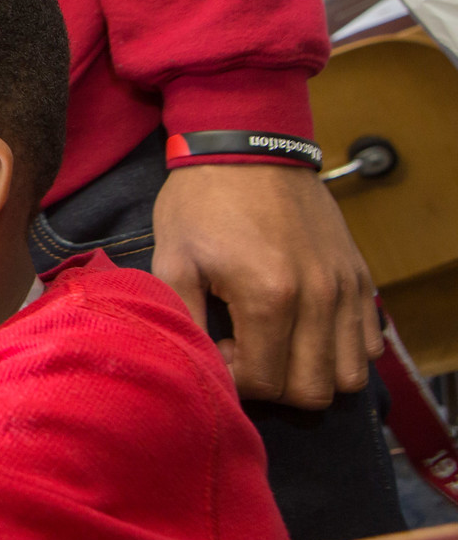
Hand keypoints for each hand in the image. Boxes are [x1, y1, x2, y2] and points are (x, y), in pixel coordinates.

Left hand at [151, 163, 380, 408]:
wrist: (247, 148)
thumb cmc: (203, 202)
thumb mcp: (173, 258)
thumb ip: (182, 318)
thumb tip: (195, 364)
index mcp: (269, 296)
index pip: (264, 382)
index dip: (234, 378)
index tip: (218, 346)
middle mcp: (319, 298)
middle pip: (312, 391)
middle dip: (272, 385)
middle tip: (244, 349)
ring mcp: (346, 288)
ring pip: (348, 375)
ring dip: (310, 373)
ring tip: (274, 341)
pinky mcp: (360, 277)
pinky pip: (367, 342)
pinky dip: (339, 350)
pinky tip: (302, 327)